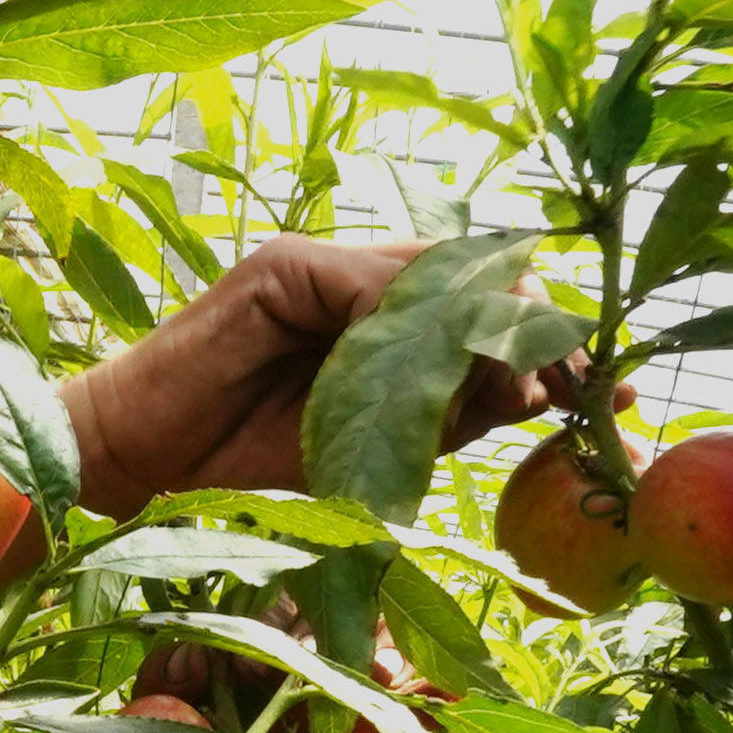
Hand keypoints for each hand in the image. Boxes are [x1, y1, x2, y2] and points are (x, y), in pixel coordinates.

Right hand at [61, 238, 568, 513]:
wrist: (132, 468)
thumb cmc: (237, 468)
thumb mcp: (370, 449)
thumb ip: (441, 414)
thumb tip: (537, 392)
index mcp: (382, 319)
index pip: (486, 300)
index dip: (546, 336)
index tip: (600, 386)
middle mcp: (356, 277)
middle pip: (478, 274)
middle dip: (529, 330)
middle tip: (558, 390)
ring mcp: (316, 263)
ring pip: (436, 272)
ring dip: (476, 333)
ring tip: (494, 391)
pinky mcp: (278, 268)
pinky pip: (369, 283)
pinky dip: (401, 329)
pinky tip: (409, 383)